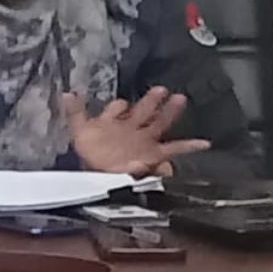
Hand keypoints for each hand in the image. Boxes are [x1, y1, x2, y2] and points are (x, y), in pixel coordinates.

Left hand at [63, 87, 209, 175]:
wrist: (95, 181)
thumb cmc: (89, 154)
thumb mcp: (78, 130)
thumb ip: (74, 111)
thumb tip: (67, 93)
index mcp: (116, 124)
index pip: (122, 109)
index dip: (124, 105)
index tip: (132, 101)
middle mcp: (133, 131)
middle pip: (146, 113)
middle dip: (154, 101)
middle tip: (165, 89)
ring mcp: (145, 143)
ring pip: (159, 124)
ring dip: (168, 112)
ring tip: (180, 99)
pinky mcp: (153, 158)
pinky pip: (175, 150)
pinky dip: (190, 146)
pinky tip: (204, 143)